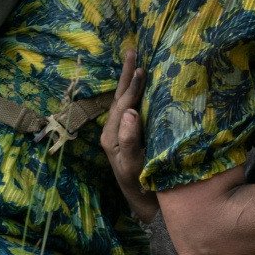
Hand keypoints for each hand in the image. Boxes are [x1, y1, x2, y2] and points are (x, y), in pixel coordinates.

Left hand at [100, 50, 158, 222]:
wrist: (143, 204)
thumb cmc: (141, 186)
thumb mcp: (134, 166)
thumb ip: (130, 140)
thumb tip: (130, 112)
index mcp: (111, 136)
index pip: (122, 105)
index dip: (132, 87)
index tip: (141, 69)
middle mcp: (113, 131)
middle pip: (119, 97)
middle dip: (125, 75)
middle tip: (132, 51)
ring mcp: (121, 133)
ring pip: (124, 101)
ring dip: (129, 81)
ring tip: (135, 61)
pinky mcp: (130, 135)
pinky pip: (131, 108)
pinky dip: (136, 93)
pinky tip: (142, 85)